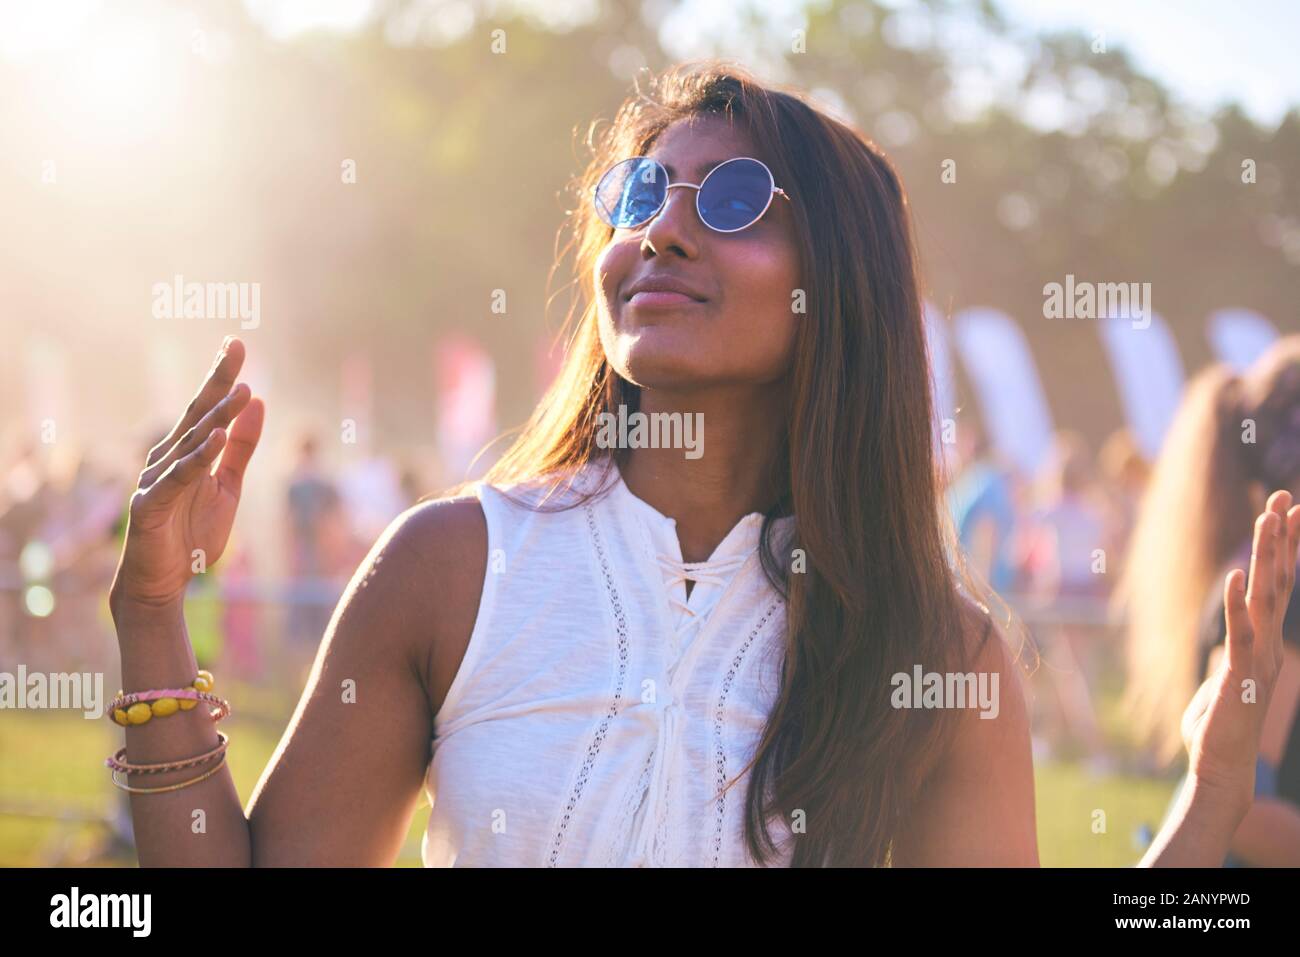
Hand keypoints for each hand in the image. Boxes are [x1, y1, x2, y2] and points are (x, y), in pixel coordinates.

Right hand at [110, 337, 264, 613]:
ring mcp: (155, 479)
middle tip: (236, 346)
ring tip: (243, 390)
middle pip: (196, 413)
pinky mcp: (150, 505)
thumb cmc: (192, 532)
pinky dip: (197, 458)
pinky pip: (178, 478)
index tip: (237, 343)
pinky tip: (215, 438)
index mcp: (186, 450)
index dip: (222, 376)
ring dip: (217, 416)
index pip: (207, 407)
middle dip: (218, 380)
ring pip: (191, 442)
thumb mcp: (228, 485)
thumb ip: (241, 447)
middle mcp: (166, 457)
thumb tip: (259, 402)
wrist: (163, 582)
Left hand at [1181, 489, 1299, 812]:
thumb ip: (1230, 656)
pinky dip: (1236, 604)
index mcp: (1261, 641)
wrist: (1221, 768)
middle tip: (1284, 496)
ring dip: (1266, 557)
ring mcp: (1256, 657)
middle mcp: (1266, 644)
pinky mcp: (1238, 674)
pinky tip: (1237, 574)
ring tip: (1267, 518)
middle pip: (1278, 580)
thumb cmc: (1218, 727)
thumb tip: (1227, 645)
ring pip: (1264, 598)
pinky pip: (1239, 633)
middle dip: (1281, 537)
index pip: (1278, 586)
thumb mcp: (1224, 679)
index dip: (1285, 548)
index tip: (1289, 510)